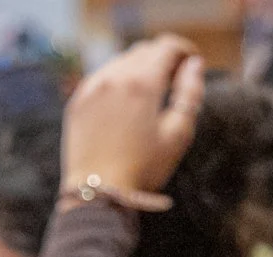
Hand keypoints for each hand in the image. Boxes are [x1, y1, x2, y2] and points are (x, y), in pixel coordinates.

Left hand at [60, 35, 205, 203]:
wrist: (99, 193)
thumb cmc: (143, 169)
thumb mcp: (178, 135)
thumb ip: (190, 94)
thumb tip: (194, 64)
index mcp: (142, 83)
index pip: (167, 47)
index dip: (183, 50)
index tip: (191, 61)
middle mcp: (114, 78)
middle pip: (144, 51)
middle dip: (162, 58)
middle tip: (174, 77)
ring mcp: (92, 88)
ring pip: (121, 61)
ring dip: (139, 67)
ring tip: (151, 90)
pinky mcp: (78, 101)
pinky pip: (101, 77)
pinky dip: (117, 79)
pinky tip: (125, 100)